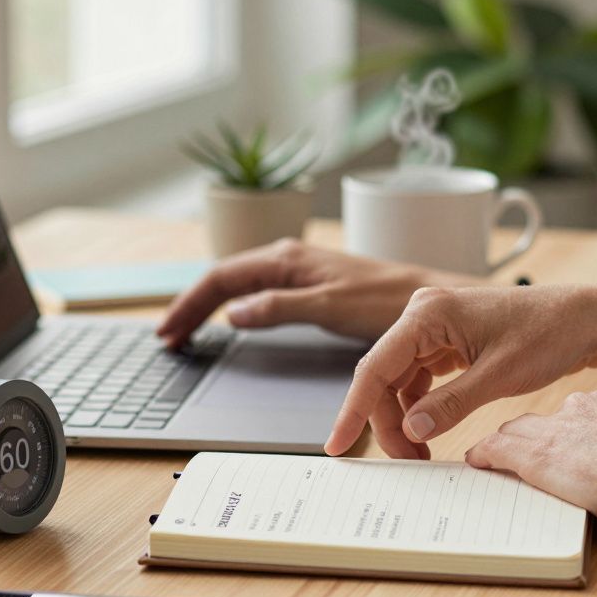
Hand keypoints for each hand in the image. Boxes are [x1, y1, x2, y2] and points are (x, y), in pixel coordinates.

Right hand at [156, 239, 471, 346]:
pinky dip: (235, 308)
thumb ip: (279, 307)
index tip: (168, 333)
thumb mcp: (329, 306)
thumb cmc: (387, 300)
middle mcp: (288, 259)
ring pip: (239, 284)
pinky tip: (229, 323)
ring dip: (209, 306)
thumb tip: (232, 313)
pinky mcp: (311, 285)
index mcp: (287, 259)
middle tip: (167, 337)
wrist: (429, 297)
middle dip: (191, 306)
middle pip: (223, 279)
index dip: (190, 306)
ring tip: (186, 332)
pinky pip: (259, 292)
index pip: (220, 278)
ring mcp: (299, 271)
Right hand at [325, 285, 596, 458]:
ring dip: (404, 418)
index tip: (337, 445)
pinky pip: (418, 378)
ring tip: (421, 452)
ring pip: (398, 382)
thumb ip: (450, 405)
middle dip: (388, 423)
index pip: (375, 368)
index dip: (353, 410)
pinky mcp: (444, 340)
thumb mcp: (499, 376)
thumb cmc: (548, 334)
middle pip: (382, 378)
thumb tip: (411, 431)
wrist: (582, 320)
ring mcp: (432, 327)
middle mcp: (422, 315)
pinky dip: (420, 407)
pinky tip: (431, 428)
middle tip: (408, 461)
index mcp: (428, 314)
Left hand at [465, 384, 596, 533]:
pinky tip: (476, 463)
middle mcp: (585, 407)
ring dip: (508, 446)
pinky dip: (484, 456)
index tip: (575, 445)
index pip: (583, 412)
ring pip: (518, 432)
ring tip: (494, 458)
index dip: (574, 431)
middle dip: (538, 437)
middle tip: (532, 454)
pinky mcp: (534, 454)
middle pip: (547, 419)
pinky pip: (495, 449)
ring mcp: (557, 428)